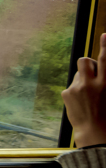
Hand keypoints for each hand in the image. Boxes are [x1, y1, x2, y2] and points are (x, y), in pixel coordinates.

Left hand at [62, 32, 105, 147]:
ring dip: (84, 80)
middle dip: (88, 63)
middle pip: (85, 61)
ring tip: (90, 96)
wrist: (94, 133)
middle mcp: (91, 84)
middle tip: (93, 74)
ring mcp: (77, 88)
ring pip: (78, 74)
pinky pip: (72, 85)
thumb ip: (105, 82)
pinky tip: (82, 103)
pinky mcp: (67, 93)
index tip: (105, 35)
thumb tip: (100, 73)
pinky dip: (77, 90)